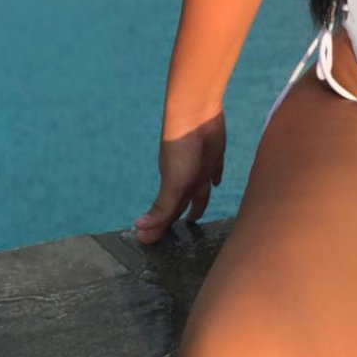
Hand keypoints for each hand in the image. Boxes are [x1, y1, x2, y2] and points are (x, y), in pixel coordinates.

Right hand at [132, 109, 225, 243]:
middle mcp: (186, 180)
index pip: (165, 215)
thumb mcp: (173, 183)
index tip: (153, 242)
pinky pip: (215, 170)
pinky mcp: (215, 154)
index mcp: (174, 188)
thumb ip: (161, 208)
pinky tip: (217, 182)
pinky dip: (215, 178)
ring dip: (198, 202)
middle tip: (182, 237)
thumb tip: (139, 229)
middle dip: (180, 218)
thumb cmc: (182, 149)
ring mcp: (200, 167)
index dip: (160, 228)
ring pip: (199, 191)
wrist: (196, 114)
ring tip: (198, 216)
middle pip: (182, 205)